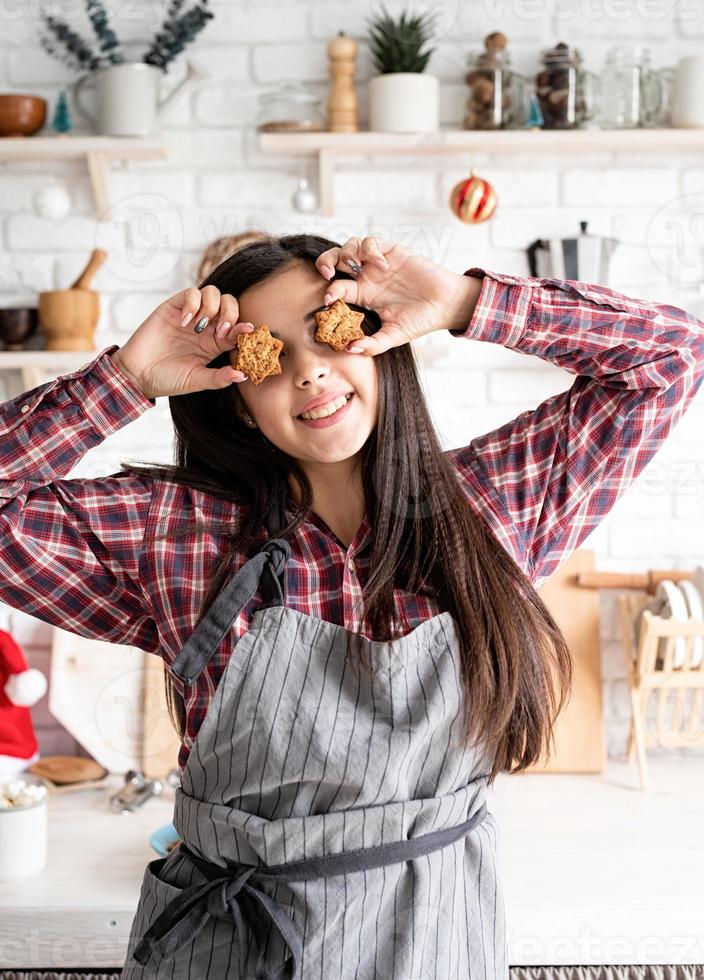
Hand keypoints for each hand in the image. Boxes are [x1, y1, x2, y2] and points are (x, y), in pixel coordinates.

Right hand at [111, 286, 254, 398]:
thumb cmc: (168, 379)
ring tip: (200, 327)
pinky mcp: (174, 307)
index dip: (244, 327)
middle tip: (220, 331)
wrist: (138, 375)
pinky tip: (185, 322)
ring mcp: (191, 315)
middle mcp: (206, 326)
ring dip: (212, 307)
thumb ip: (219, 378)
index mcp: (215, 343)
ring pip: (213, 293)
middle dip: (231, 313)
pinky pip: (191, 292)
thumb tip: (243, 374)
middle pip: (230, 304)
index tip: (247, 331)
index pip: (237, 328)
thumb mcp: (197, 381)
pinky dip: (192, 303)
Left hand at [315, 236, 481, 355]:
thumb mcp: (393, 336)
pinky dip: (371, 251)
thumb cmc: (420, 320)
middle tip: (327, 273)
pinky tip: (382, 265)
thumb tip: (349, 349)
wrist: (445, 305)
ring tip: (356, 267)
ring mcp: (377, 263)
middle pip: (335, 261)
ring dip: (346, 253)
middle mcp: (366, 277)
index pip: (336, 288)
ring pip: (350, 246)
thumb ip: (372, 344)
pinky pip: (371, 242)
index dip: (328, 292)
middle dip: (325, 262)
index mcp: (362, 295)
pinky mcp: (391, 251)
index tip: (328, 301)